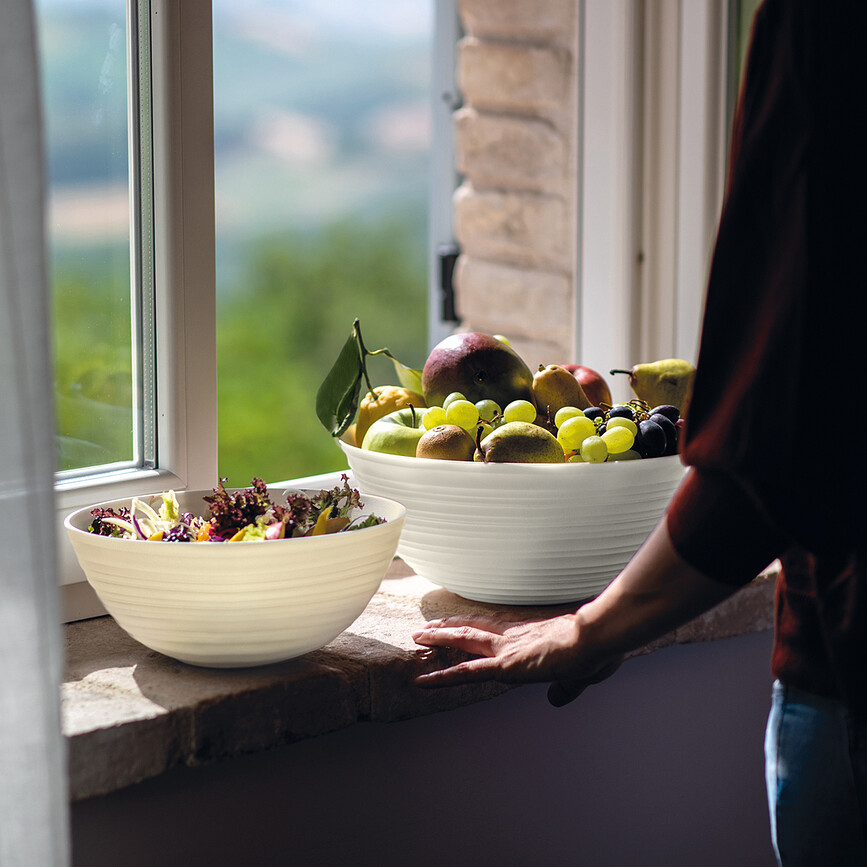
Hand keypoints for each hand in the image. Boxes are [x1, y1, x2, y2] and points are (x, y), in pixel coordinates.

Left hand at [411, 612, 622, 706]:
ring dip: (439, 639)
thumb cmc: (596, 649)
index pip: (496, 630)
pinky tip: (423, 682)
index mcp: (530, 636)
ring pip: (463, 641)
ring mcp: (506, 650)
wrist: (597, 637)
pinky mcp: (505, 666)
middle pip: (474, 629)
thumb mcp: (581, 674)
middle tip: (429, 627)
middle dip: (450, 628)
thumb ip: (565, 688)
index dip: (478, 628)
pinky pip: (465, 673)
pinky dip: (442, 678)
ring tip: (417, 638)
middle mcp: (513, 638)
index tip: (464, 626)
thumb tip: (555, 700)